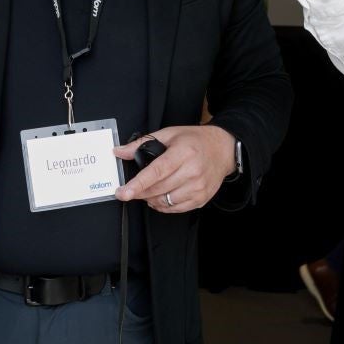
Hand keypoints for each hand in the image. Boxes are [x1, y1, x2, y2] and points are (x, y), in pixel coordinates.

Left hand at [114, 125, 235, 212]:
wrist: (223, 149)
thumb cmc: (195, 141)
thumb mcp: (169, 134)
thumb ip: (142, 143)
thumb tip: (120, 151)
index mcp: (183, 153)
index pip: (156, 172)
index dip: (137, 184)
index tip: (123, 192)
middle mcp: (193, 172)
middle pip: (158, 189)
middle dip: (139, 192)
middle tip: (130, 190)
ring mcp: (198, 187)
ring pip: (165, 202)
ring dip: (151, 199)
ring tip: (148, 191)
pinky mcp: (201, 198)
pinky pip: (176, 209)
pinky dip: (163, 205)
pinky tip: (161, 197)